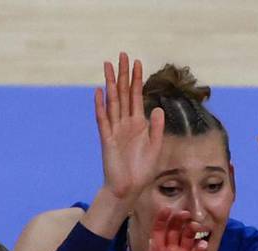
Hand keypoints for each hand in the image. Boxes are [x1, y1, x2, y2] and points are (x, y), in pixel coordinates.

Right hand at [95, 53, 164, 201]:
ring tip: (108, 66)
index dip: (137, 80)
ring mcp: (114, 129)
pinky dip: (101, 106)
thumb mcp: (155, 148)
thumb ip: (157, 129)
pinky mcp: (107, 139)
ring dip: (111, 84)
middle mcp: (125, 123)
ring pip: (112, 102)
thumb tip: (158, 109)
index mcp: (138, 124)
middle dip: (123, 74)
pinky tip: (99, 92)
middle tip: (122, 55)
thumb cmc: (142, 170)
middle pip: (123, 94)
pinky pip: (103, 119)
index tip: (137, 62)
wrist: (128, 187)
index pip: (137, 97)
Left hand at [142, 209, 208, 250]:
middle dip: (179, 220)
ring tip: (196, 227)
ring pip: (189, 239)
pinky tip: (202, 245)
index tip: (168, 210)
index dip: (163, 219)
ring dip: (192, 230)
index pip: (160, 231)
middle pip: (176, 231)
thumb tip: (154, 241)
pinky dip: (201, 247)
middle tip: (185, 214)